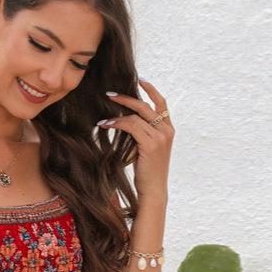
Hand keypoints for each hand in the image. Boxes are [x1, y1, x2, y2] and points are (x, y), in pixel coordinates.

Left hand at [96, 78, 173, 200]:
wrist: (153, 190)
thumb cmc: (147, 173)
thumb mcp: (147, 150)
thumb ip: (142, 134)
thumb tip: (125, 121)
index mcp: (168, 130)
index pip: (162, 103)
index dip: (152, 90)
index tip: (141, 80)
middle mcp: (167, 131)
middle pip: (146, 106)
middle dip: (127, 98)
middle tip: (110, 94)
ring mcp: (160, 137)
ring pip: (136, 117)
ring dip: (117, 114)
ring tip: (103, 117)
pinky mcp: (151, 144)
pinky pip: (131, 126)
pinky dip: (118, 123)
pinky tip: (106, 124)